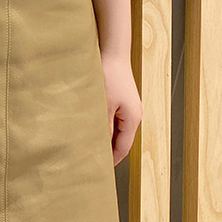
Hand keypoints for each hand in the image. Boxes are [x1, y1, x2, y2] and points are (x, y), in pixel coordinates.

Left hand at [99, 50, 142, 165]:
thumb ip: (102, 127)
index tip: (97, 170)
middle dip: (107, 150)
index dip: (111, 160)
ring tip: (87, 144)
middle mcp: (134, 115)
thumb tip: (98, 146)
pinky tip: (91, 125)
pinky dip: (104, 124)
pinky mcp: (121, 99)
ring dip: (104, 136)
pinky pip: (114, 118)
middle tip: (89, 160)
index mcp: (132, 119)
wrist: (112, 51)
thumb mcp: (102, 105)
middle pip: (121, 140)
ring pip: (116, 129)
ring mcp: (128, 106)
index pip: (122, 148)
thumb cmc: (108, 75)